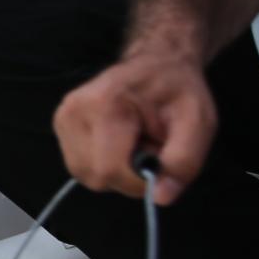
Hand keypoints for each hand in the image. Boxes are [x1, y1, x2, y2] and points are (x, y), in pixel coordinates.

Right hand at [52, 44, 218, 207]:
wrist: (157, 62)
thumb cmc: (178, 90)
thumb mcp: (198, 123)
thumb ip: (183, 161)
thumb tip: (159, 197)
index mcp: (104, 104)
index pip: (109, 169)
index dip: (139, 179)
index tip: (159, 162)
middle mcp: (74, 111)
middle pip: (95, 177)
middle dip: (128, 175)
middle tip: (149, 148)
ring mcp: (63, 118)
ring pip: (86, 175)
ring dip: (116, 170)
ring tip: (135, 143)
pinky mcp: (60, 125)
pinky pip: (81, 166)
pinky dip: (104, 163)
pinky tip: (119, 143)